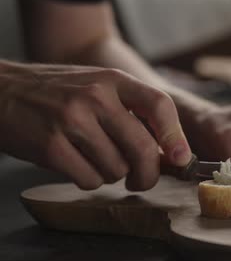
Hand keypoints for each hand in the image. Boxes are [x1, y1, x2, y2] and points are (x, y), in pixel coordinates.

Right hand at [0, 61, 191, 190]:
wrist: (1, 91)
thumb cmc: (57, 93)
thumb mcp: (98, 86)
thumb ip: (131, 110)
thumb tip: (169, 149)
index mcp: (113, 80)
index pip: (159, 105)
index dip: (176, 136)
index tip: (181, 158)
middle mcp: (96, 97)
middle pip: (143, 148)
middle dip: (148, 173)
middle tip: (141, 180)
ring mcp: (72, 121)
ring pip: (117, 169)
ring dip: (111, 174)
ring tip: (94, 158)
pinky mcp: (52, 147)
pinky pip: (90, 180)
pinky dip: (88, 180)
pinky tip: (76, 164)